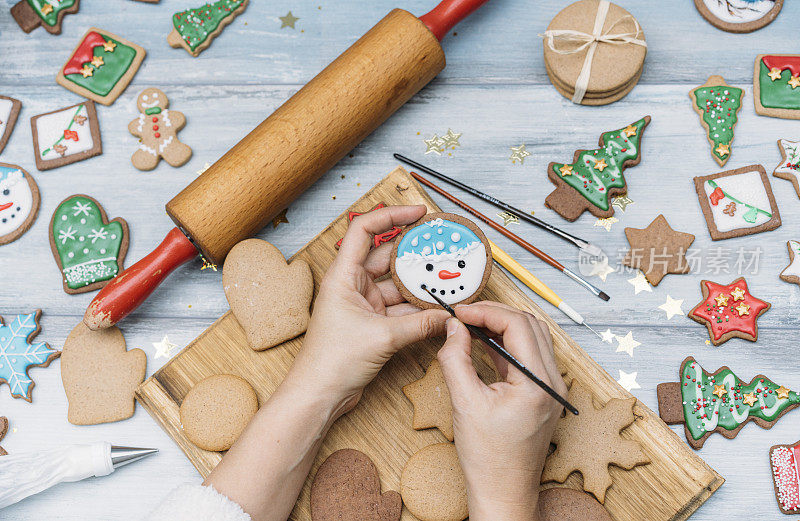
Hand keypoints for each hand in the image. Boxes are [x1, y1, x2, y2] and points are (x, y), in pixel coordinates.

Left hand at [286, 204, 449, 416]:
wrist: (320, 394)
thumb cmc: (332, 362)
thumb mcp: (383, 338)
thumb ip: (420, 325)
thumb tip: (448, 316)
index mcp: (343, 276)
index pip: (365, 230)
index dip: (392, 215)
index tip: (419, 213)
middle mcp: (352, 285)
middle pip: (388, 257)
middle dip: (416, 254)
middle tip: (443, 248)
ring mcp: (363, 304)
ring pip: (398, 285)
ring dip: (421, 285)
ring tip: (448, 280)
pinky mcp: (373, 323)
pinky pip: (400, 308)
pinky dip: (419, 309)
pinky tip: (440, 310)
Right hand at [437, 302, 565, 520]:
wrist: (503, 492)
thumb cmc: (488, 458)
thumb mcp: (464, 402)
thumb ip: (455, 359)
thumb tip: (454, 327)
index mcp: (537, 383)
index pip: (517, 325)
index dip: (486, 311)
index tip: (460, 312)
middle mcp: (552, 383)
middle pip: (529, 325)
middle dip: (495, 313)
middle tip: (465, 314)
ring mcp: (551, 389)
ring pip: (532, 337)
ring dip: (502, 326)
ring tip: (472, 326)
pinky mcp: (543, 395)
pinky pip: (528, 356)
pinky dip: (507, 344)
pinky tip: (484, 343)